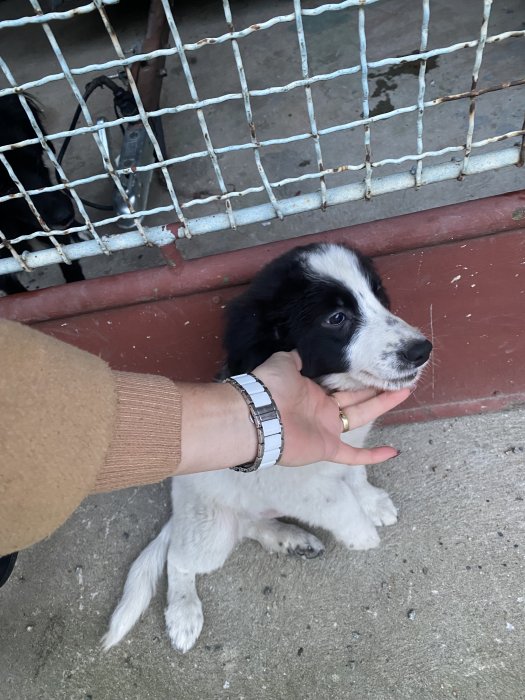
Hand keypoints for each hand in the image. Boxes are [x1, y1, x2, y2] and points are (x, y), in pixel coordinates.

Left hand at [253, 351, 409, 466]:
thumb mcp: (284, 362)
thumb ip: (297, 356)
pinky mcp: (328, 448)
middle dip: (378, 386)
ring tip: (405, 389)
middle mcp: (323, 409)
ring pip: (361, 416)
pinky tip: (393, 451)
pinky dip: (372, 455)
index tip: (377, 362)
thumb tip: (305, 346)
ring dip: (382, 405)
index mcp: (314, 390)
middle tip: (400, 374)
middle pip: (356, 396)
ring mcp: (327, 430)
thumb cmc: (271, 386)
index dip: (359, 373)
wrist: (259, 414)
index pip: (342, 381)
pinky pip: (354, 455)